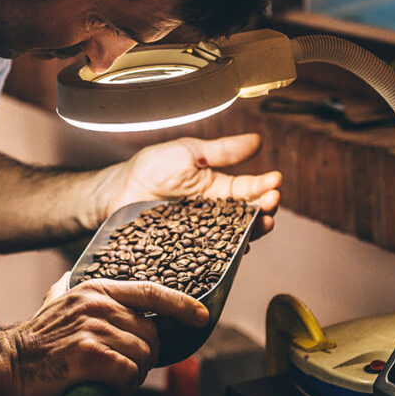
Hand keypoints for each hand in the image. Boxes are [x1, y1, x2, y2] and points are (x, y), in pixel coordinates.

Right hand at [0, 273, 207, 395]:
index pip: (150, 291)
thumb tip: (78, 284)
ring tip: (111, 379)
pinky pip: (128, 372)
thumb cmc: (33, 344)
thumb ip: (72, 293)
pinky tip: (105, 386)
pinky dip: (123, 385)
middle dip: (147, 356)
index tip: (200, 315)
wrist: (5, 366)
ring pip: (143, 354)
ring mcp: (93, 328)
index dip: (181, 304)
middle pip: (151, 331)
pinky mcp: (90, 355)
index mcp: (94, 290)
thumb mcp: (55, 304)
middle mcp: (96, 304)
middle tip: (125, 369)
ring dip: (134, 374)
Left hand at [99, 134, 280, 239]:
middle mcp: (215, 214)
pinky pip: (210, 255)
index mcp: (219, 189)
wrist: (118, 190)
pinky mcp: (188, 250)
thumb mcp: (190, 152)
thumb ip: (223, 151)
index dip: (264, 185)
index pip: (249, 189)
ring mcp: (203, 234)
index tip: (275, 180)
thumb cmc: (152, 168)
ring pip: (235, 238)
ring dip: (253, 232)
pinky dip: (225, 253)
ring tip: (262, 225)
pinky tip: (236, 249)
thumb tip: (257, 140)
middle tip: (271, 203)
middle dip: (265, 210)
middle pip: (248, 217)